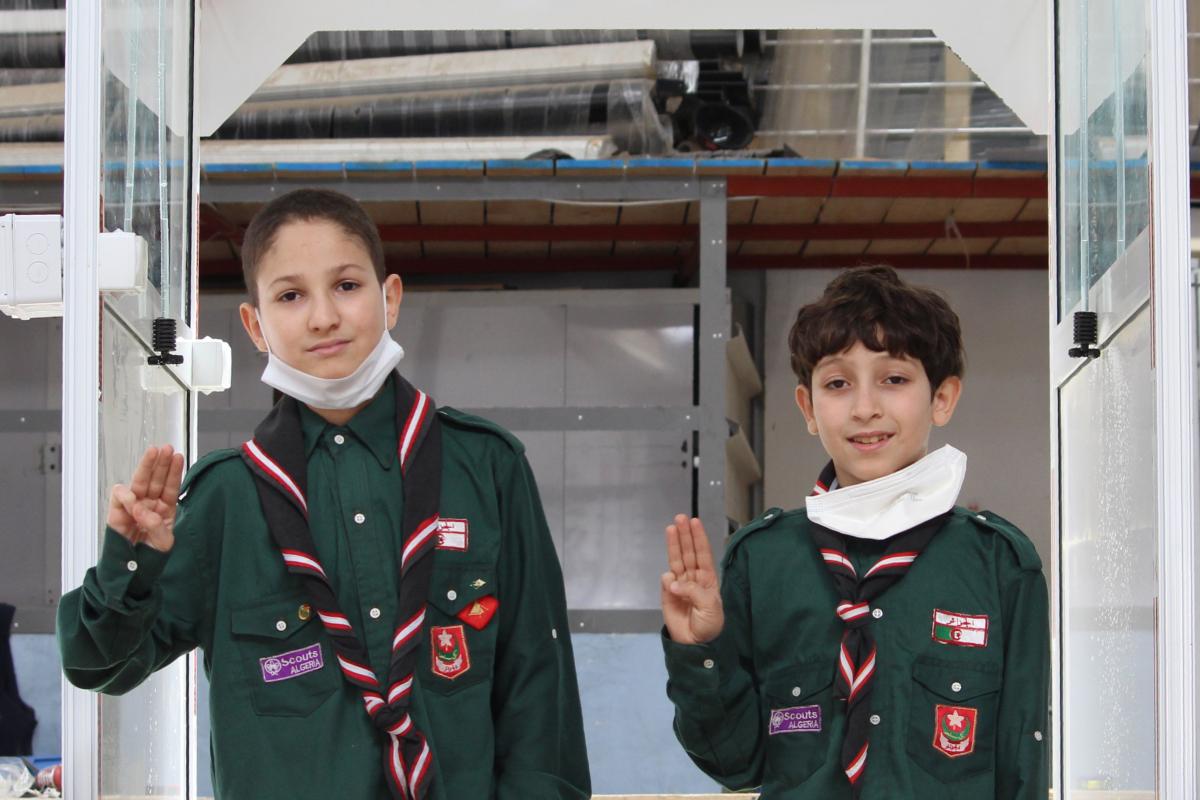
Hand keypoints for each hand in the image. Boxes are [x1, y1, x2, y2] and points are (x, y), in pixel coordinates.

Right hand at [107, 445, 184, 552]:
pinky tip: (132, 497)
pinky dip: (125, 494)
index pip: (170, 486)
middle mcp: (150, 504)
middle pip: (156, 479)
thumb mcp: (163, 543)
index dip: (174, 471)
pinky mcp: (117, 511)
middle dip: (161, 463)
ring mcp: (134, 506)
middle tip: (166, 448)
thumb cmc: (150, 556)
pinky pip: (120, 496)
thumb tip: (141, 510)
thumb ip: (156, 526)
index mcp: (165, 509)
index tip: (177, 456)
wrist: (132, 569)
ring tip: (153, 452)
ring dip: (146, 466)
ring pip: (139, 482)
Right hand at [661, 514, 723, 644]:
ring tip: (671, 528)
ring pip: (676, 561)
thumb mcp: (710, 606)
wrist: (695, 644)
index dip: (699, 538)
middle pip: (688, 552)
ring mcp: (679, 585)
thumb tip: (673, 581)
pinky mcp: (667, 595)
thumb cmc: (709, 625)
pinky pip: (666, 581)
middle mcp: (693, 578)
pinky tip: (671, 581)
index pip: (703, 554)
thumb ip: (693, 591)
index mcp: (708, 579)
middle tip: (680, 518)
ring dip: (673, 545)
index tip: (695, 522)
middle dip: (685, 535)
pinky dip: (667, 579)